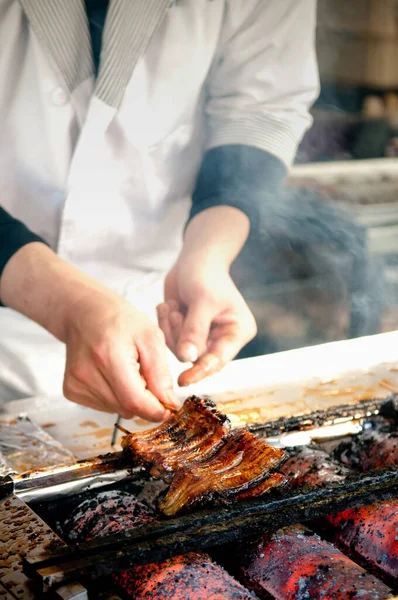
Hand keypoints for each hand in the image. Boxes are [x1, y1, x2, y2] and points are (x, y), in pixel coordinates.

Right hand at [62, 291, 178, 420]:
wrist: (83, 312)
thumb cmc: (119, 320)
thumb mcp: (150, 337)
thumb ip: (160, 373)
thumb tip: (169, 404)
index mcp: (108, 356)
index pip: (134, 401)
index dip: (156, 410)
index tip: (170, 407)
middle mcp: (86, 373)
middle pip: (127, 408)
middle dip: (146, 402)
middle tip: (149, 379)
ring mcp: (75, 383)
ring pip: (117, 410)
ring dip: (131, 399)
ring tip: (129, 371)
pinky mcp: (71, 390)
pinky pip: (104, 406)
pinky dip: (116, 397)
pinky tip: (114, 375)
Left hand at [157, 259, 256, 385]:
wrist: (194, 258)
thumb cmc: (205, 274)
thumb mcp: (202, 300)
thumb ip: (195, 330)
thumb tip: (187, 358)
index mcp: (237, 331)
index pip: (219, 359)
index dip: (201, 371)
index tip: (183, 380)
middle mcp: (223, 337)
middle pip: (197, 358)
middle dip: (180, 338)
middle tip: (175, 314)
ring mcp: (204, 336)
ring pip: (181, 351)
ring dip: (171, 329)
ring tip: (171, 307)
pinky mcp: (187, 332)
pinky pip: (171, 340)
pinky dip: (165, 324)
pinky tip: (168, 306)